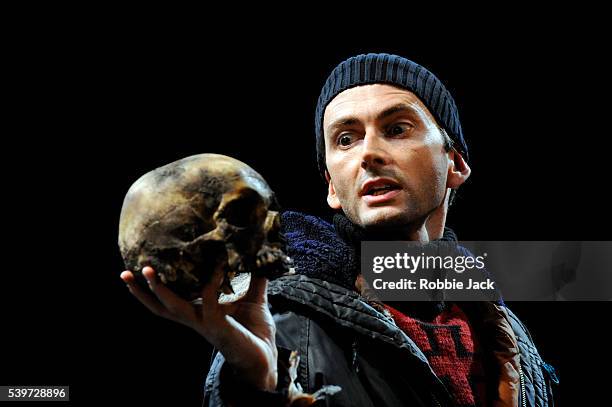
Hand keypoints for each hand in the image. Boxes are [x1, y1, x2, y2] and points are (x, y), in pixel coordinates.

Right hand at [120, 266, 277, 390]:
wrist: (266, 356)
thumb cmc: (255, 330)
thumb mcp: (252, 299)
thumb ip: (253, 278)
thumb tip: (258, 254)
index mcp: (198, 312)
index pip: (167, 301)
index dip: (149, 290)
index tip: (134, 271)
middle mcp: (195, 318)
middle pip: (159, 306)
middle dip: (140, 292)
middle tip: (125, 273)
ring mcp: (204, 322)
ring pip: (173, 306)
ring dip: (159, 289)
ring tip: (147, 270)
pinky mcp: (218, 324)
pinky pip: (210, 299)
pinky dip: (212, 281)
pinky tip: (218, 264)